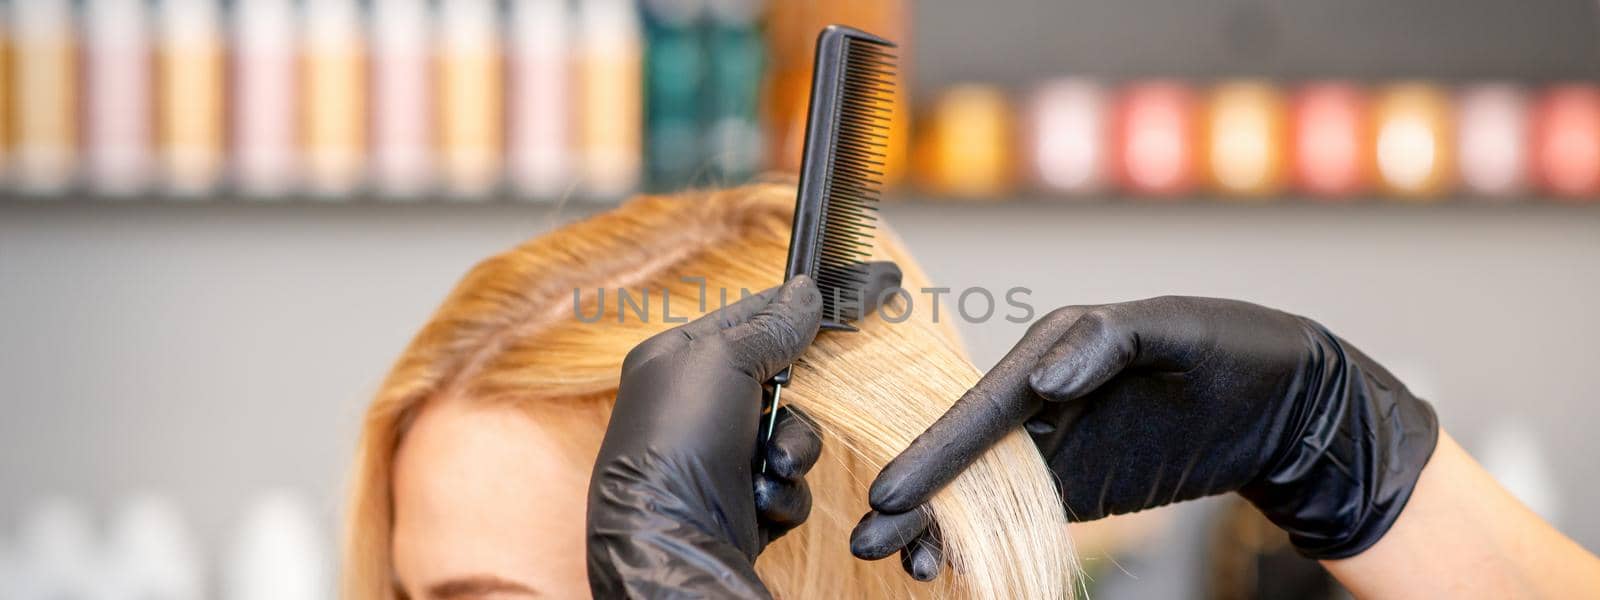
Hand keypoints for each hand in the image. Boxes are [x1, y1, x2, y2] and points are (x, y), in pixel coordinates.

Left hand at [587, 263, 902, 597]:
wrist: (672, 539)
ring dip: (791, 450)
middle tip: (789, 406)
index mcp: (679, 359)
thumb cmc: (682, 440)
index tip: (867, 285)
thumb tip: (807, 291)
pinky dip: (782, 489)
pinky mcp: (742, 497)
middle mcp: (696, 403)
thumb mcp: (725, 361)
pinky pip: (790, 479)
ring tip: (769, 466)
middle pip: (780, 379)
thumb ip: (772, 325)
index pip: (755, 314)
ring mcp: (720, 452)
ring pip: (792, 432)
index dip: (807, 302)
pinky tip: (758, 499)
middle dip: (793, 401)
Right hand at [851, 296, 1438, 578]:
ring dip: (943, 526)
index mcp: (1055, 350)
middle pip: (967, 454)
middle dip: (919, 499)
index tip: (895, 491)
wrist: (1292, 405)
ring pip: (983, 489)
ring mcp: (1060, 442)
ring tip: (911, 565)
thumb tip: (1046, 378)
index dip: (937, 452)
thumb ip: (1109, 342)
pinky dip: (981, 538)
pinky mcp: (1080, 481)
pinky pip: (1020, 513)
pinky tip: (951, 564)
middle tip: (871, 541)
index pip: (984, 408)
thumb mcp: (1181, 333)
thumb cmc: (1240, 351)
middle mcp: (1044, 396)